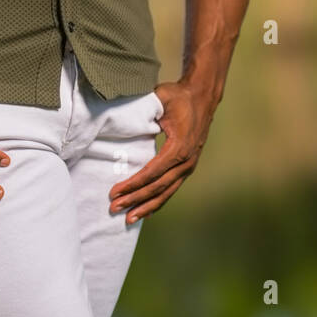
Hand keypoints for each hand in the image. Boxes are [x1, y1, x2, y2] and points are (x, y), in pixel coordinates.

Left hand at [108, 79, 212, 223]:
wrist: (202, 97)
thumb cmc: (179, 96)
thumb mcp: (161, 97)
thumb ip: (145, 108)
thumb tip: (124, 115)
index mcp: (179, 148)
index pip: (152, 172)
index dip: (133, 184)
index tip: (115, 191)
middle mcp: (186, 162)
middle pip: (157, 187)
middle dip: (135, 200)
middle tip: (114, 208)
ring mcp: (188, 166)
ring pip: (166, 193)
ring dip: (146, 207)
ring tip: (128, 219)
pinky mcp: (186, 167)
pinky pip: (171, 189)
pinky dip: (158, 201)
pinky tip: (145, 212)